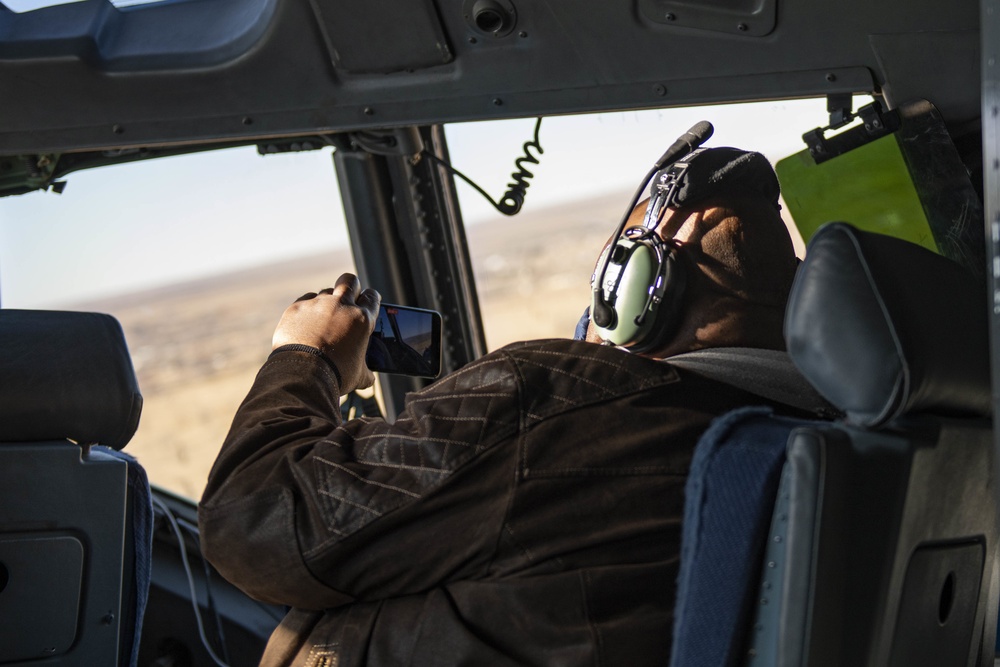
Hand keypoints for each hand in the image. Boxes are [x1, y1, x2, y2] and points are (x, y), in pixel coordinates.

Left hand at [272, 273, 380, 392]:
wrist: (303, 375)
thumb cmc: (335, 375)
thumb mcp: (358, 375)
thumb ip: (366, 370)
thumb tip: (369, 377)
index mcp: (362, 319)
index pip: (372, 297)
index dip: (370, 299)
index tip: (366, 302)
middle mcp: (341, 305)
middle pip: (350, 281)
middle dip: (351, 287)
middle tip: (347, 299)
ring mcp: (317, 304)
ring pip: (325, 291)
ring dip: (326, 302)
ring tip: (322, 319)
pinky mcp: (296, 308)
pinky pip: (304, 301)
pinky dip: (306, 310)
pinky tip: (304, 325)